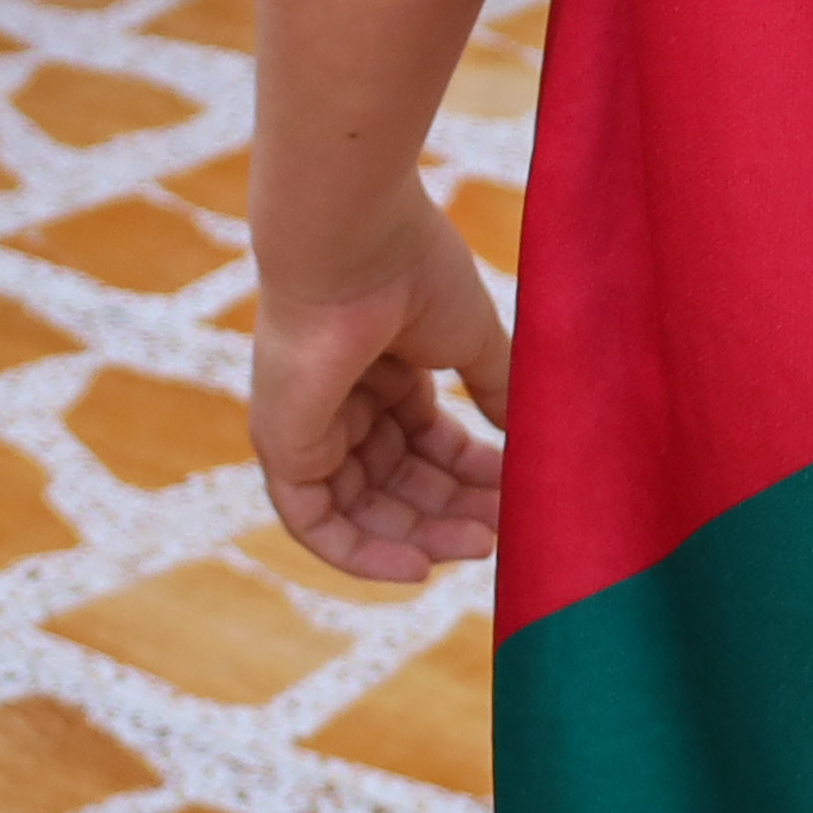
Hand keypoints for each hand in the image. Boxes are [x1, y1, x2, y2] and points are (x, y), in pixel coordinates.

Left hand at [250, 201, 510, 586]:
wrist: (356, 246)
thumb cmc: (411, 274)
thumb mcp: (469, 340)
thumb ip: (495, 388)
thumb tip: (530, 436)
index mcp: (381, 372)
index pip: (427, 444)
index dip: (472, 473)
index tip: (518, 492)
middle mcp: (341, 403)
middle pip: (399, 483)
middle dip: (453, 511)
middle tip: (504, 531)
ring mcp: (308, 428)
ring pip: (366, 510)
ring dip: (423, 535)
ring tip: (480, 544)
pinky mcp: (282, 449)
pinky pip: (317, 525)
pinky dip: (362, 554)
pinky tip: (418, 567)